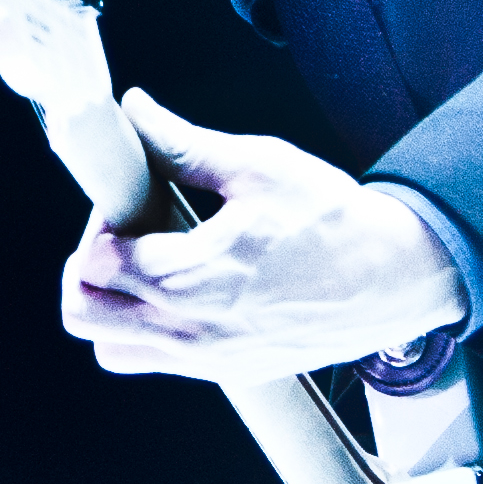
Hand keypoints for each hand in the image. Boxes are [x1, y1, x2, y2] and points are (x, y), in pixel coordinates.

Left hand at [60, 90, 465, 381]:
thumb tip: (135, 111)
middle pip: (84, 316)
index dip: (98, 222)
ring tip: (146, 262)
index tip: (127, 199)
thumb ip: (183, 143)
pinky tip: (182, 285)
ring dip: (111, 305)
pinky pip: (157, 360)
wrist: (398, 277)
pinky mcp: (229, 371)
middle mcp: (192, 330)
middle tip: (121, 233)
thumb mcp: (257, 166)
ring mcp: (209, 359)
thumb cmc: (335, 223)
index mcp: (192, 277)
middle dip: (86, 269)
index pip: (95, 262)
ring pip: (113, 348)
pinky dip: (147, 327)